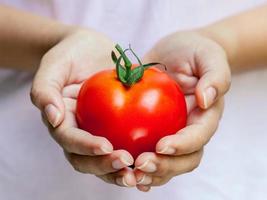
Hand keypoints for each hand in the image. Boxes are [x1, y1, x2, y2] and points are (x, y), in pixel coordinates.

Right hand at [31, 29, 135, 186]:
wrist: (91, 49)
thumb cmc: (70, 55)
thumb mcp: (54, 66)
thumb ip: (45, 90)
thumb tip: (53, 118)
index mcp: (63, 121)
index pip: (70, 141)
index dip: (86, 147)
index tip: (106, 147)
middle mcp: (80, 132)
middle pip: (87, 160)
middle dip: (105, 167)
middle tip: (127, 164)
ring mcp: (99, 132)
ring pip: (107, 160)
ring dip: (122, 172)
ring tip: (140, 175)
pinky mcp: (118, 127)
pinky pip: (127, 145)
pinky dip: (138, 157)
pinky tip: (155, 159)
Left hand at [134, 31, 230, 191]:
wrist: (177, 53)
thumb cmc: (195, 53)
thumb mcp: (209, 56)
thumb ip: (215, 77)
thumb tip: (205, 101)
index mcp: (204, 117)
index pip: (197, 137)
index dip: (182, 145)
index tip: (162, 146)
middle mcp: (189, 131)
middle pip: (183, 160)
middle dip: (164, 166)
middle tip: (140, 164)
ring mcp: (171, 133)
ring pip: (166, 164)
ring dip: (149, 172)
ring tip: (129, 174)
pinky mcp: (152, 130)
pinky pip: (147, 153)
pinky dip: (136, 165)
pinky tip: (121, 171)